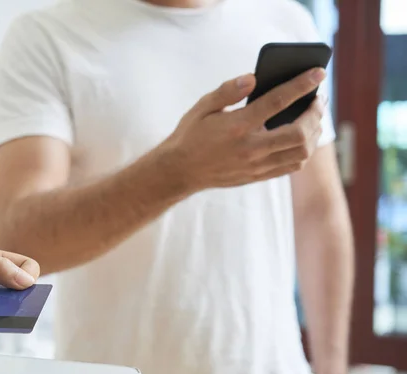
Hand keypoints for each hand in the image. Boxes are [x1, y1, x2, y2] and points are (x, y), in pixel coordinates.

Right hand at [160, 68, 326, 191]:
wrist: (180, 171)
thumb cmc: (191, 134)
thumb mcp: (203, 107)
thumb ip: (227, 90)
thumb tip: (253, 77)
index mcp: (237, 126)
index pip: (277, 101)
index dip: (301, 85)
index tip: (318, 73)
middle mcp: (250, 148)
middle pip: (299, 132)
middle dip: (315, 113)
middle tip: (318, 99)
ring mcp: (256, 165)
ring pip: (300, 152)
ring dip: (313, 133)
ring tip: (313, 118)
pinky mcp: (257, 176)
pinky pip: (291, 166)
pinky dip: (303, 150)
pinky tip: (302, 137)